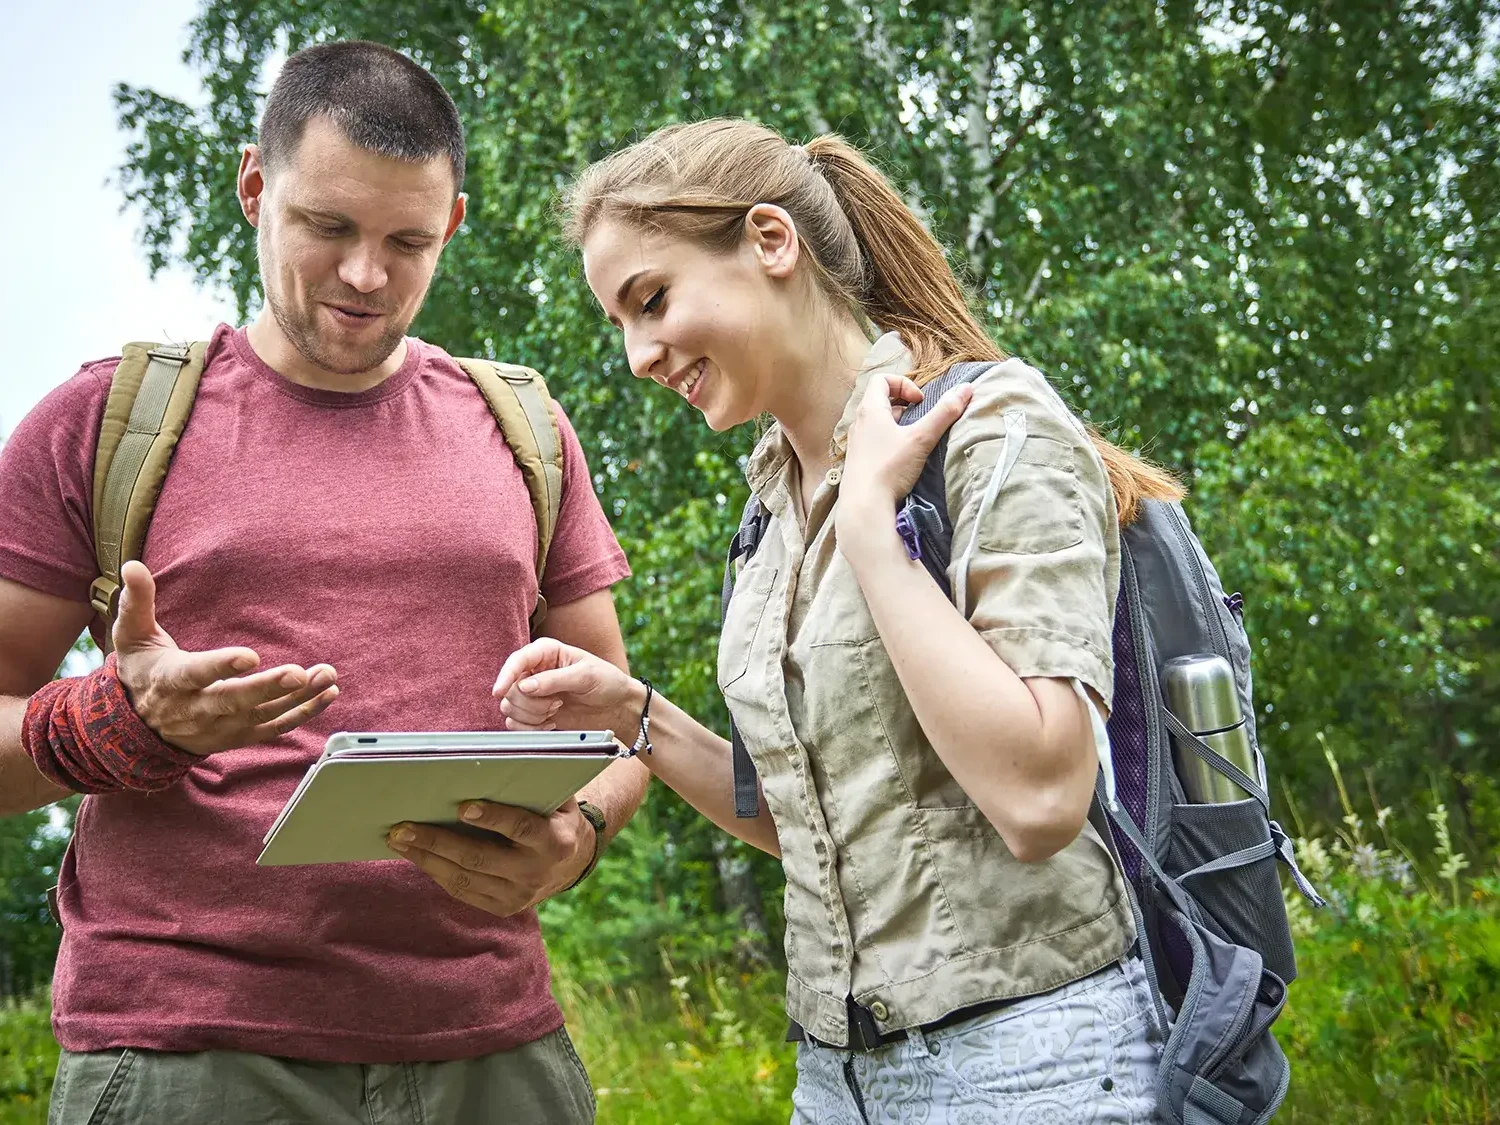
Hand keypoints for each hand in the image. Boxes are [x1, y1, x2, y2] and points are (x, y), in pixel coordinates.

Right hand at [112, 560, 338, 753]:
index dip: (222, 666)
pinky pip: (275, 727)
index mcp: (171, 681)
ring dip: (297, 698)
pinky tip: (328, 693)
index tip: (250, 656)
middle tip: (298, 673)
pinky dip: (304, 713)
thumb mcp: (130, 636)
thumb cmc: (142, 671)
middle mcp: (196, 709)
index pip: (196, 674)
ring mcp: (220, 726)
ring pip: (262, 714)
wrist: (138, 728)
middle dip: (267, 688)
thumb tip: (132, 565)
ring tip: (325, 676)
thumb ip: (136, 601)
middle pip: (234, 701)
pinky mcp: (239, 735)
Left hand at [387, 798, 594, 916]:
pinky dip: (436, 872)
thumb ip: (532, 781)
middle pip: (480, 857)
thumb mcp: (555, 796)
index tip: (463, 806)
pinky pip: (463, 891)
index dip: (493, 818)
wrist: (571, 861)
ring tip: (398, 840)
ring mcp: (519, 895)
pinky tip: (416, 856)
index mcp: (555, 840)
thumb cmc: (552, 815)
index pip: (521, 828)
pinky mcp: (503, 907)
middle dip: (438, 841)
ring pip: (465, 878)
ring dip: (426, 858)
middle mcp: (537, 872)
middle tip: (404, 826)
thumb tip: (491, 758)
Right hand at [493, 638, 643, 742]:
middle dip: (531, 702)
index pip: (517, 661)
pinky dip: (531, 728)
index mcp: (546, 652)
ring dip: (531, 715)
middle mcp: (535, 671)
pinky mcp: (535, 713)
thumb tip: (524, 685)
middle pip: (510, 689)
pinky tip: (550, 723)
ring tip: (555, 711)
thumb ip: (554, 680)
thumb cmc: (606, 682)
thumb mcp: (585, 676)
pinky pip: (516, 723)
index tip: (499, 691)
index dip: (505, 675)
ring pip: (510, 707)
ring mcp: (533, 693)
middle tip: (557, 703)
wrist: (617, 707)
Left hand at [836, 373, 972, 536]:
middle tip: (920, 419)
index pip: (881, 380)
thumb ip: (944, 413)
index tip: (920, 401)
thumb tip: (967, 388)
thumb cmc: (889, 468)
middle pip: (879, 401)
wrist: (864, 506)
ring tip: (914, 439)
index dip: (903, 383)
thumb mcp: (921, 438)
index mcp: (869, 410)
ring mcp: (856, 444)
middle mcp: (858, 423)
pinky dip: (890, 442)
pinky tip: (902, 460)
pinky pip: (874, 442)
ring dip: (897, 425)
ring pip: (877, 423)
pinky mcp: (858, 462)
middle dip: (903, 405)